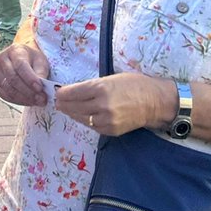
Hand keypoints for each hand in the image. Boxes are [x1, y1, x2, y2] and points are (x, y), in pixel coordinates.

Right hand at [0, 37, 51, 105]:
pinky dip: (18, 101)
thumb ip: (41, 72)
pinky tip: (28, 101)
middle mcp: (2, 59)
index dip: (30, 78)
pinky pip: (5, 95)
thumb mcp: (41, 61)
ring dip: (24, 98)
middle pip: (13, 78)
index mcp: (14, 50)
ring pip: (8, 89)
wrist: (23, 58)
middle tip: (42, 99)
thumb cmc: (32, 59)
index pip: (20, 65)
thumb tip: (42, 86)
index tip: (40, 88)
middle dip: (29, 92)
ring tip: (37, 102)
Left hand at [56, 73, 177, 135]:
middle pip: (75, 107)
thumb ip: (90, 86)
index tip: (56, 92)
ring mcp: (108, 120)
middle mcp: (102, 105)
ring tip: (65, 109)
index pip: (72, 93)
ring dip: (72, 113)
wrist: (154, 102)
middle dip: (64, 104)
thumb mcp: (108, 79)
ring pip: (82, 118)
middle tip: (57, 102)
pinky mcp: (113, 130)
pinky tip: (81, 116)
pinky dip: (85, 121)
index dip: (62, 94)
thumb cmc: (131, 84)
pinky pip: (93, 127)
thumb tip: (71, 90)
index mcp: (99, 88)